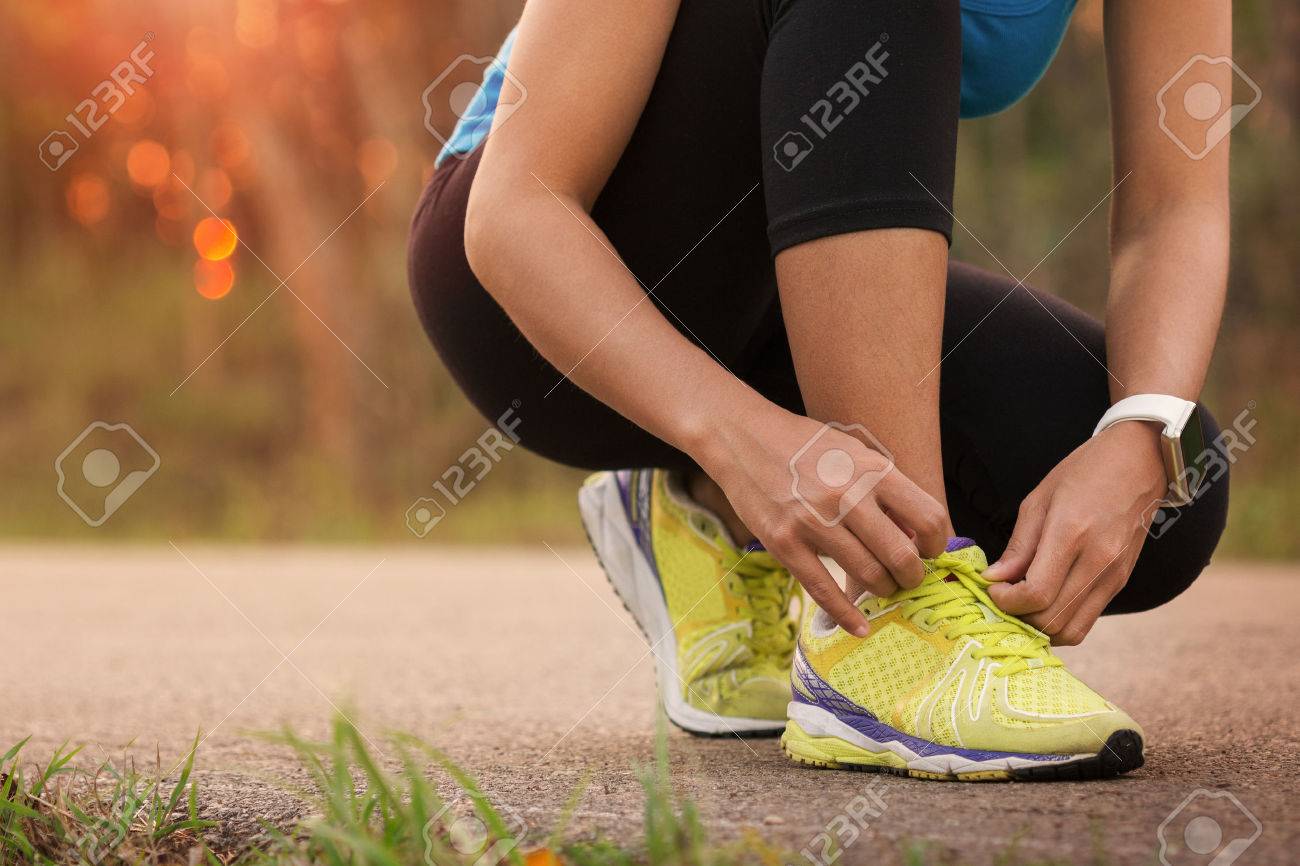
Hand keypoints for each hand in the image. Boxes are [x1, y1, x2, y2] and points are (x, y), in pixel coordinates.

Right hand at [699, 407, 948, 636]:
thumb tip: (915, 534)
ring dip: (883, 590)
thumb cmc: (804, 445)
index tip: (929, 553)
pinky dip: (847, 615)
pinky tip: (859, 627)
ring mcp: (814, 522)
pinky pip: (824, 590)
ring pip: (868, 575)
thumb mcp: (853, 451)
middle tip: (908, 579)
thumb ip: (885, 487)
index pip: (928, 518)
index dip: (937, 544)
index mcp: (872, 470)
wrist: (743, 437)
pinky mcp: (784, 543)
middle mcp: (847, 496)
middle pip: (901, 555)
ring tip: (882, 588)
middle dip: (912, 576)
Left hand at [985, 422, 1166, 644]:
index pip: (1036, 593)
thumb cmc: (1084, 473)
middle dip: (1019, 617)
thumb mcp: (1039, 500)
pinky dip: (1061, 621)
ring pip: (1071, 631)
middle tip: (1002, 599)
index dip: (1006, 601)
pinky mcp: (1121, 582)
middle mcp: (1097, 561)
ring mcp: (1114, 576)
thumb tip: (994, 579)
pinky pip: (1087, 620)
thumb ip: (1018, 546)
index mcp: (1071, 534)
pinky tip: (1045, 601)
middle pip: (1052, 620)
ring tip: (1022, 605)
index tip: (992, 588)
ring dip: (1040, 627)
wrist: (1139, 462)